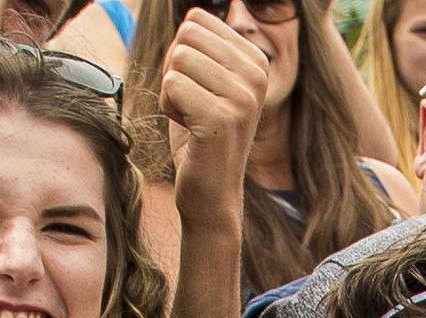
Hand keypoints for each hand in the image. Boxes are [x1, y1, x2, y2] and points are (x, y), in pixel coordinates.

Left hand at [162, 9, 267, 221]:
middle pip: (186, 36)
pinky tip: (190, 131)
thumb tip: (193, 16)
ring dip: (171, 91)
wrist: (211, 193)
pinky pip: (171, 84)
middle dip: (175, 70)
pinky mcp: (222, 118)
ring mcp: (243, 97)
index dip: (183, 55)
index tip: (199, 89)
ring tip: (191, 118)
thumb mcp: (207, 83)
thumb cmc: (200, 135)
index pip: (196, 21)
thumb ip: (203, 48)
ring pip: (177, 60)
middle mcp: (257, 76)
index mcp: (257, 61)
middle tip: (191, 105)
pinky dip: (168, 108)